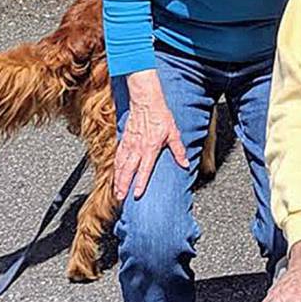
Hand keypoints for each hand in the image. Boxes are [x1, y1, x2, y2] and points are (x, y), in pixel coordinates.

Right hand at [113, 69, 187, 197]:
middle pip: (128, 170)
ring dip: (118, 180)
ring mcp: (129, 145)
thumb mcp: (174, 133)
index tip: (136, 194)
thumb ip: (178, 150)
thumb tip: (185, 164)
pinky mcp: (124, 140)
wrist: (146, 102)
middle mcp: (138, 148)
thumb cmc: (161, 117)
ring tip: (116, 192)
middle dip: (123, 186)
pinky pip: (118, 157)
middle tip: (120, 198)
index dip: (140, 183)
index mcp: (150, 148)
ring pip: (121, 165)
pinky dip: (115, 168)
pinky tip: (115, 175)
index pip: (144, 169)